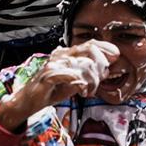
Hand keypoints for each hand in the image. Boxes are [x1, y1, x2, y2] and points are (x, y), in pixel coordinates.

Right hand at [0, 41, 118, 131]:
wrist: (29, 101)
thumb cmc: (51, 90)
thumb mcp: (76, 82)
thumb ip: (89, 75)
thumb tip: (106, 70)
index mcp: (68, 55)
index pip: (90, 44)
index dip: (104, 47)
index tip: (116, 55)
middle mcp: (62, 56)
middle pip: (89, 50)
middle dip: (100, 65)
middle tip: (100, 80)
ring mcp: (54, 64)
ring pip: (82, 64)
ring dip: (91, 80)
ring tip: (89, 91)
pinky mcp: (48, 76)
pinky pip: (68, 74)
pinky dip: (78, 81)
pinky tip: (81, 89)